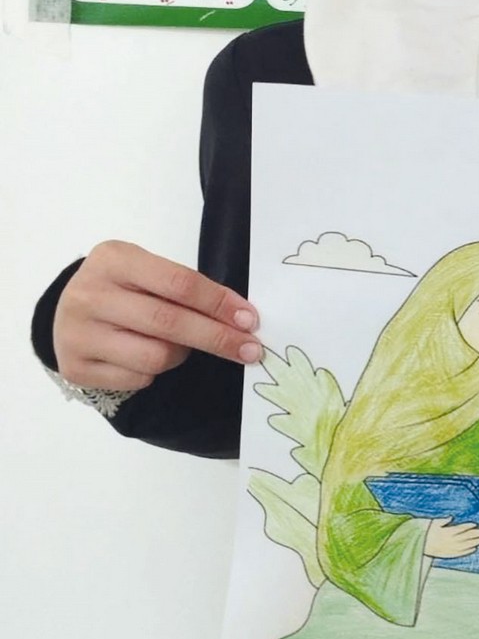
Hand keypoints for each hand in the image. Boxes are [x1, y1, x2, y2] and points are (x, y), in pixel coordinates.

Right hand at [52, 240, 260, 391]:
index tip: (249, 319)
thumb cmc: (122, 288)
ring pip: (156, 357)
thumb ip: (183, 289)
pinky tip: (144, 355)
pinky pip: (138, 378)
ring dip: (181, 355)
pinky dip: (154, 372)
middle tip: (251, 350)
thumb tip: (239, 318)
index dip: (219, 303)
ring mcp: (78, 333)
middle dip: (218, 338)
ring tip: (176, 345)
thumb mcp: (145, 271)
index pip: (179, 283)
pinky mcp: (76, 368)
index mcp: (114, 259)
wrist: (68, 312)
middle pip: (170, 322)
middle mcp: (91, 294)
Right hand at [423, 517, 478, 558]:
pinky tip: (474, 548)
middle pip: (464, 537)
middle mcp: (448, 541)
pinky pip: (459, 553)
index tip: (476, 524)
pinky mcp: (447, 554)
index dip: (468, 527)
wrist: (417, 546)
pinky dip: (467, 551)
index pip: (459, 529)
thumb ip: (442, 521)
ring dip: (474, 543)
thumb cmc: (424, 532)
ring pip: (464, 546)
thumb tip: (450, 518)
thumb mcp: (431, 524)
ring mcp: (448, 548)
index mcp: (444, 533)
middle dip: (475, 534)